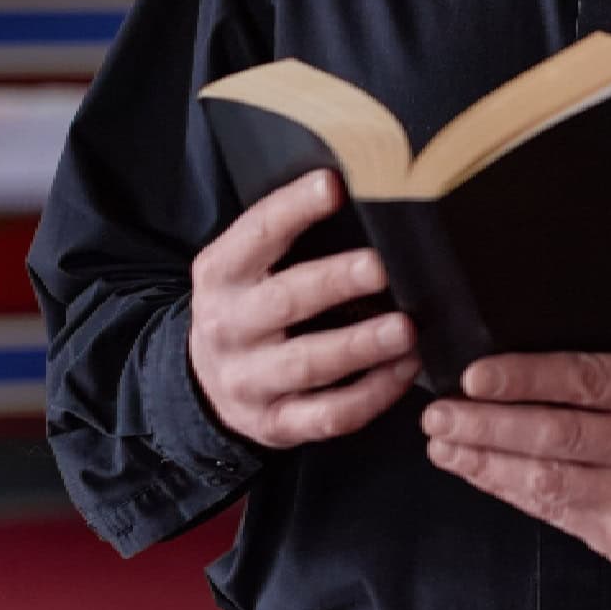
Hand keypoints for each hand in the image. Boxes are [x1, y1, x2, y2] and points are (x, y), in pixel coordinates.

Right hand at [188, 169, 421, 447]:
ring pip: (308, 364)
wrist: (204, 381)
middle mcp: (228, 328)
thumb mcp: (247, 268)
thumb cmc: (249, 307)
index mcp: (221, 275)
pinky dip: (370, 395)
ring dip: (360, 346)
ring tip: (405, 329)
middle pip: (284, 302)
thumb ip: (287, 239)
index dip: (293, 209)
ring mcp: (249, 381)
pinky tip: (404, 370)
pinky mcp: (276, 424)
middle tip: (379, 267)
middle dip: (334, 283)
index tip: (333, 185)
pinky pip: (328, 415)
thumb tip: (366, 195)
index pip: (256, 234)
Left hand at [421, 353, 610, 573]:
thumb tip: (514, 369)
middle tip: (438, 414)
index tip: (473, 376)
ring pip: (548, 481)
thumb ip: (607, 376)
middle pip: (556, 435)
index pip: (585, 379)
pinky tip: (481, 473)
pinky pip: (555, 514)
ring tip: (445, 445)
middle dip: (486, 425)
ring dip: (486, 463)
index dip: (525, 377)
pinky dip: (510, 490)